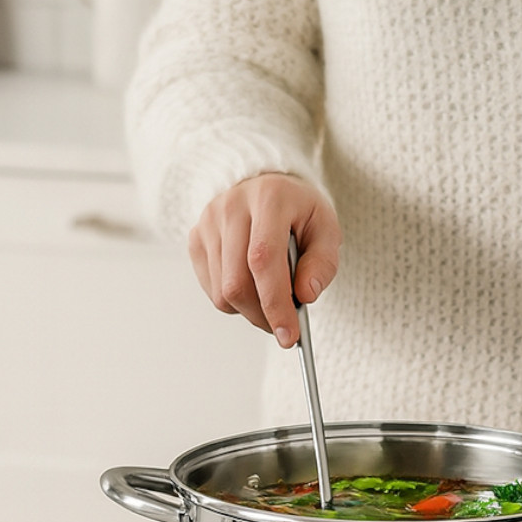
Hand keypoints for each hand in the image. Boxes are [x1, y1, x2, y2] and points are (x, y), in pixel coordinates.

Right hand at [187, 173, 341, 347]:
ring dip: (250, 310)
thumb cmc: (298, 211)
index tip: (288, 335)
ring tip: (270, 297)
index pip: (263, 260)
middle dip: (263, 316)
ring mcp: (208, 222)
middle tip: (283, 327)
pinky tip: (251, 284)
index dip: (275, 303)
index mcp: (269, 198)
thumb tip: (305, 296)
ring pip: (222, 292)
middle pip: (237, 282)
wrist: (266, 186)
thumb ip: (322, 263)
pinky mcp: (195, 239)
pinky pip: (211, 289)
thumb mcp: (326, 230)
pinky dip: (234, 300)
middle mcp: (231, 206)